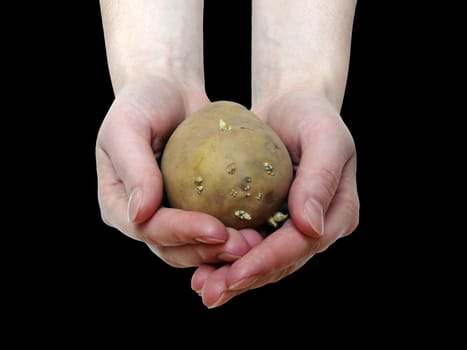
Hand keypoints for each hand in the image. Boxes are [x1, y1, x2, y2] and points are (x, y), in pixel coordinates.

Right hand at [96, 75, 261, 266]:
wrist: (170, 91)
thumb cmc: (144, 102)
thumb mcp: (128, 124)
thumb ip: (132, 166)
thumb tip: (140, 213)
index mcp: (118, 203)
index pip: (147, 229)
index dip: (180, 234)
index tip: (215, 229)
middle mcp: (143, 216)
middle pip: (171, 248)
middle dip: (206, 252)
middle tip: (244, 247)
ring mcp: (169, 215)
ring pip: (193, 247)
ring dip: (222, 252)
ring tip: (254, 244)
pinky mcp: (194, 209)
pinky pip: (213, 228)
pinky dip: (233, 234)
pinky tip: (259, 232)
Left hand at [191, 90, 358, 307]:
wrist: (292, 104)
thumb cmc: (311, 114)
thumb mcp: (325, 135)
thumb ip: (321, 178)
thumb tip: (312, 227)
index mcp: (338, 212)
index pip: (303, 244)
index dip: (269, 261)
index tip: (236, 273)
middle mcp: (318, 226)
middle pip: (282, 262)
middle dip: (246, 279)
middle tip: (210, 294)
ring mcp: (294, 226)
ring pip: (264, 260)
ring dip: (233, 278)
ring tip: (202, 289)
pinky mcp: (271, 219)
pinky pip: (250, 243)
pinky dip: (227, 257)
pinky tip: (202, 267)